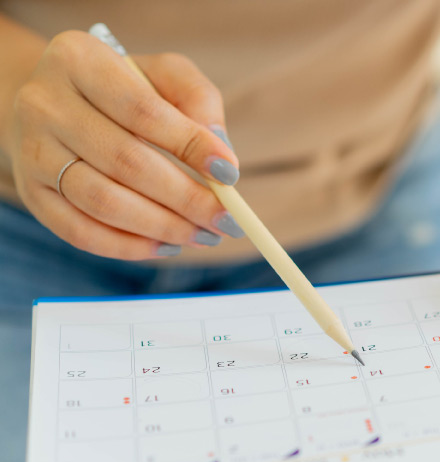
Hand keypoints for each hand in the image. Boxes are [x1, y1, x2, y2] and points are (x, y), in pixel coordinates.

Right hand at [7, 30, 242, 259]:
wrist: (53, 103)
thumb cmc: (123, 87)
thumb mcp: (163, 74)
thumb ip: (198, 99)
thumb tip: (221, 153)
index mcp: (79, 60)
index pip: (142, 111)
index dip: (190, 145)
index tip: (230, 174)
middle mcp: (45, 104)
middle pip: (126, 162)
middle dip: (186, 198)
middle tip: (226, 220)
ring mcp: (32, 152)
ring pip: (103, 202)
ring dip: (163, 227)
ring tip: (203, 235)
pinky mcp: (31, 194)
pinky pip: (80, 232)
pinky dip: (129, 246)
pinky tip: (166, 245)